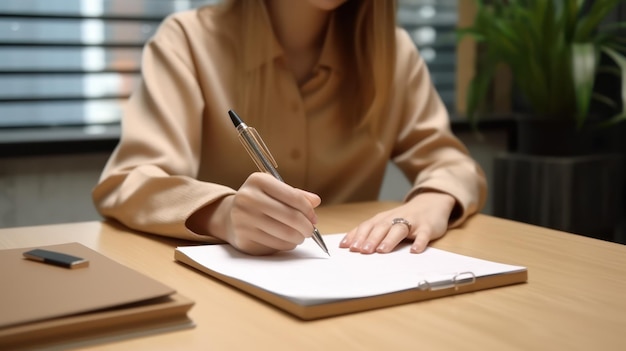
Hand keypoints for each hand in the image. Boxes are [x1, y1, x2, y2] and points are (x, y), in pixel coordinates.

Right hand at [218, 173, 320, 254]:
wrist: (229, 216)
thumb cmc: (258, 201)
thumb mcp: (274, 190)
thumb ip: (296, 195)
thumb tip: (316, 201)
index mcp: (258, 181)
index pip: (293, 196)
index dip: (308, 210)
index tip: (313, 218)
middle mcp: (247, 198)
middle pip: (291, 217)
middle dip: (307, 227)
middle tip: (310, 230)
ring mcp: (243, 220)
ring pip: (285, 234)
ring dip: (298, 237)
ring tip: (299, 236)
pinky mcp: (243, 238)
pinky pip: (275, 245)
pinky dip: (286, 245)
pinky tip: (286, 241)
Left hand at [339, 191, 455, 253]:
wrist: (431, 204)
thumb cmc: (403, 217)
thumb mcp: (385, 222)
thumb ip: (368, 233)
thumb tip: (347, 245)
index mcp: (383, 219)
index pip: (367, 226)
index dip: (358, 235)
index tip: (348, 247)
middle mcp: (395, 218)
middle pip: (381, 227)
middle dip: (371, 239)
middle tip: (363, 251)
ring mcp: (411, 222)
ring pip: (399, 229)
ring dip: (389, 240)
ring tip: (382, 250)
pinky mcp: (426, 227)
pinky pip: (423, 235)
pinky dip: (419, 242)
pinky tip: (414, 251)